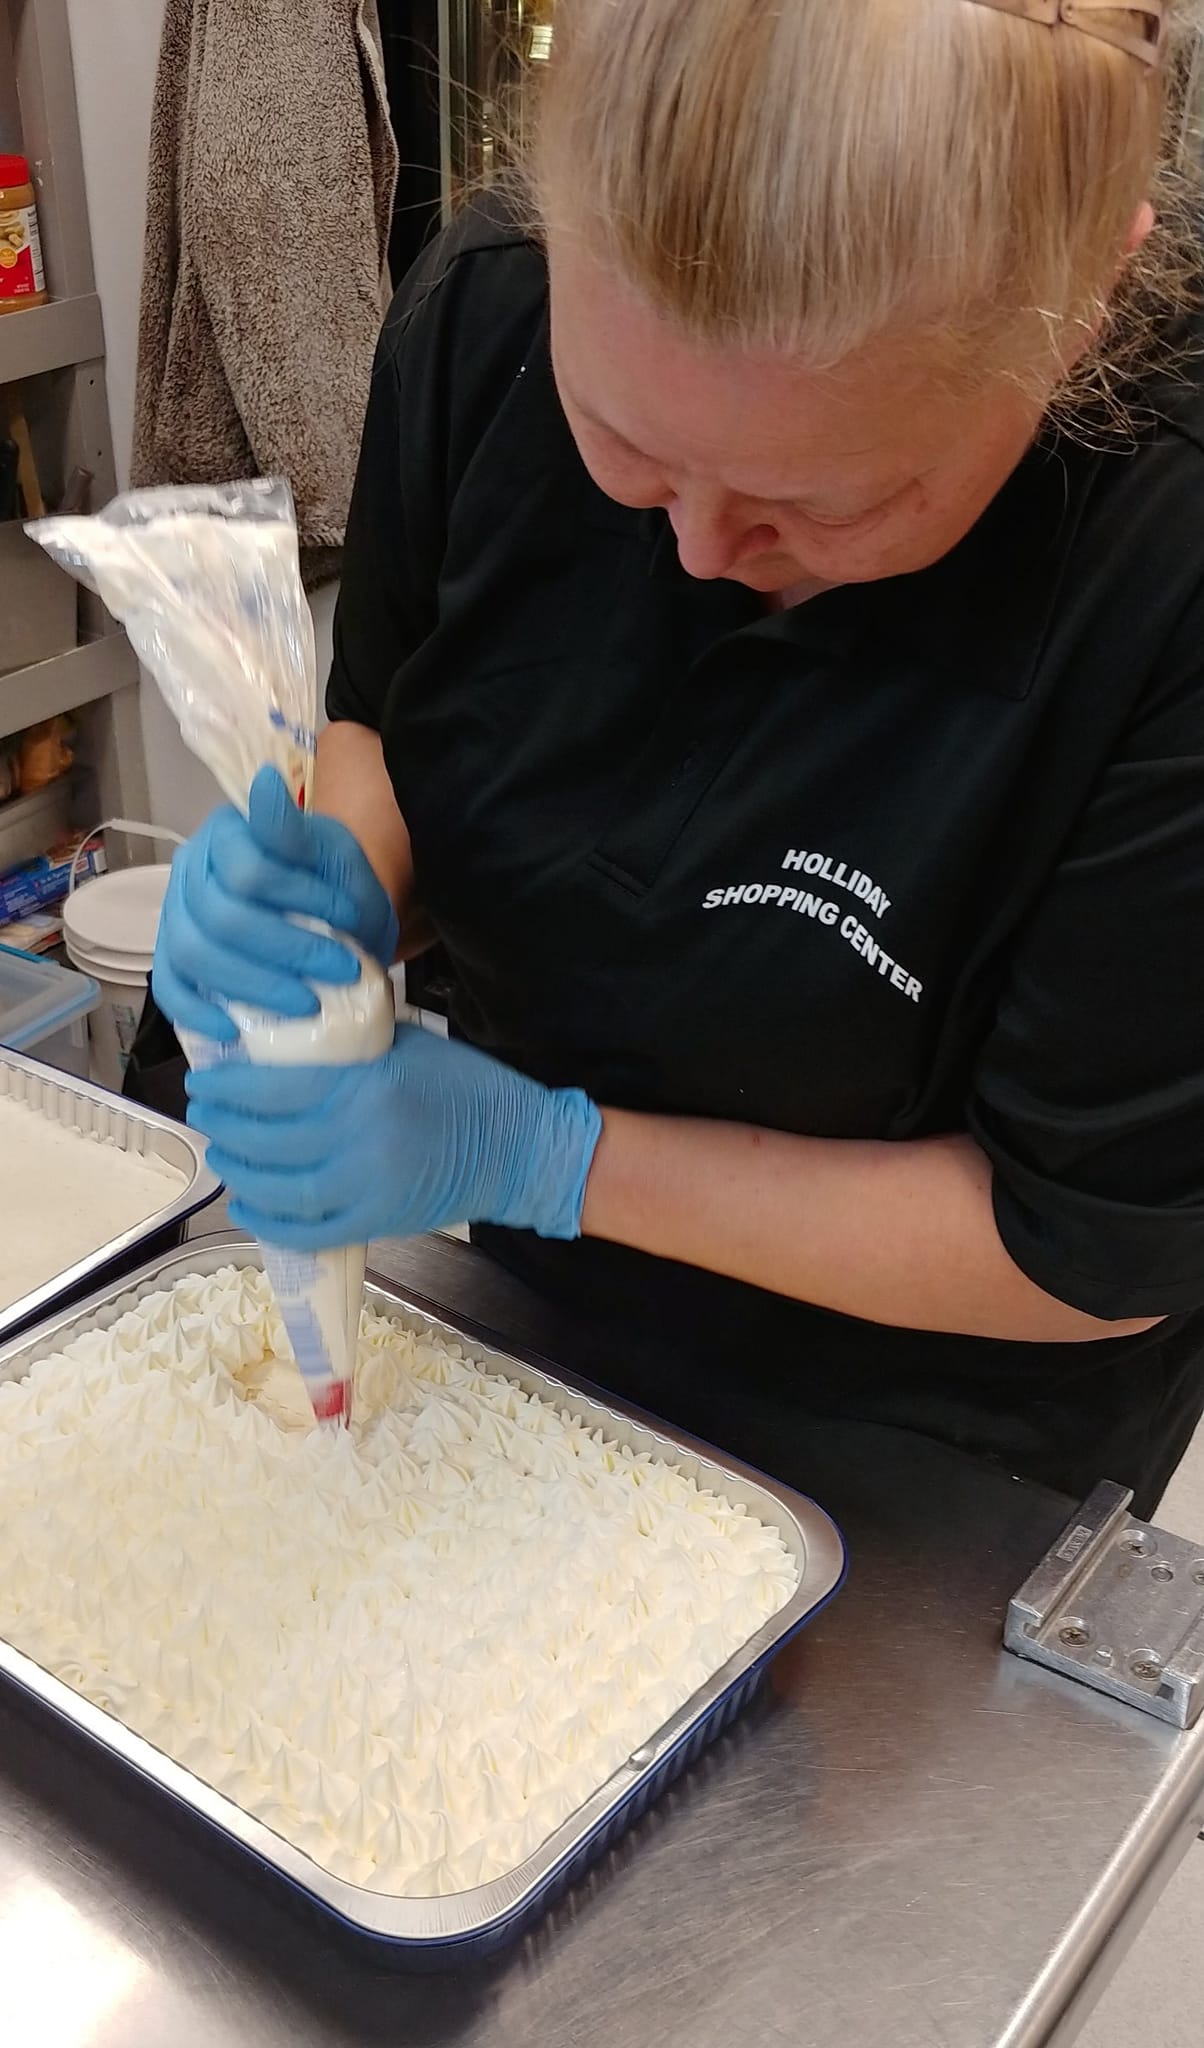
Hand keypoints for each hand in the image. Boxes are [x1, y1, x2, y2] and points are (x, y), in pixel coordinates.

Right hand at [152, 766, 399, 1041]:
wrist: (339, 930)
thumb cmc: (334, 889)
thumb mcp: (333, 854)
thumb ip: (295, 830)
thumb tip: (265, 780)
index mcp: (226, 834)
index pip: (249, 871)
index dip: (302, 899)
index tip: (350, 916)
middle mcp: (191, 871)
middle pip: (222, 918)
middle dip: (289, 950)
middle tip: (341, 970)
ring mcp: (175, 917)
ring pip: (195, 954)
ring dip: (255, 984)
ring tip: (307, 1003)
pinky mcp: (174, 961)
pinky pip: (169, 988)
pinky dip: (197, 1012)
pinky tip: (232, 1030)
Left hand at [185, 1024, 602, 1248]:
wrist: (522, 1149)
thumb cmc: (467, 1086)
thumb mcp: (407, 1045)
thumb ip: (349, 1046)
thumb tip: (287, 1042)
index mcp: (367, 1089)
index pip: (275, 1090)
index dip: (230, 1088)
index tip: (205, 1081)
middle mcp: (361, 1142)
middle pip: (266, 1141)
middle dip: (224, 1128)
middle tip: (205, 1114)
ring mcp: (368, 1189)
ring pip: (279, 1190)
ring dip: (239, 1173)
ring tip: (223, 1155)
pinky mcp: (378, 1222)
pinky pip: (310, 1230)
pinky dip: (271, 1222)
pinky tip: (247, 1205)